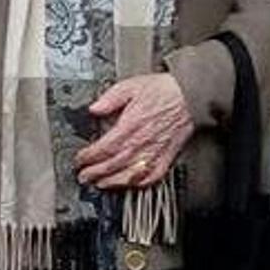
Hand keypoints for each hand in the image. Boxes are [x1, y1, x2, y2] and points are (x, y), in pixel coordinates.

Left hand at [74, 73, 191, 190]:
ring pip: (130, 174)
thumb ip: (110, 98)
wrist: (189, 96)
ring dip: (112, 182)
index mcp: (130, 125)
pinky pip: (152, 176)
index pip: (104, 148)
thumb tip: (94, 109)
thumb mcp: (130, 86)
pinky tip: (130, 184)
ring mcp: (155, 152)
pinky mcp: (167, 157)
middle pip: (113, 164)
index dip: (88, 157)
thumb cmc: (163, 90)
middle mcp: (142, 142)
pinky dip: (139, 183)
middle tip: (83, 177)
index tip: (80, 160)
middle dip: (95, 173)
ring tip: (100, 184)